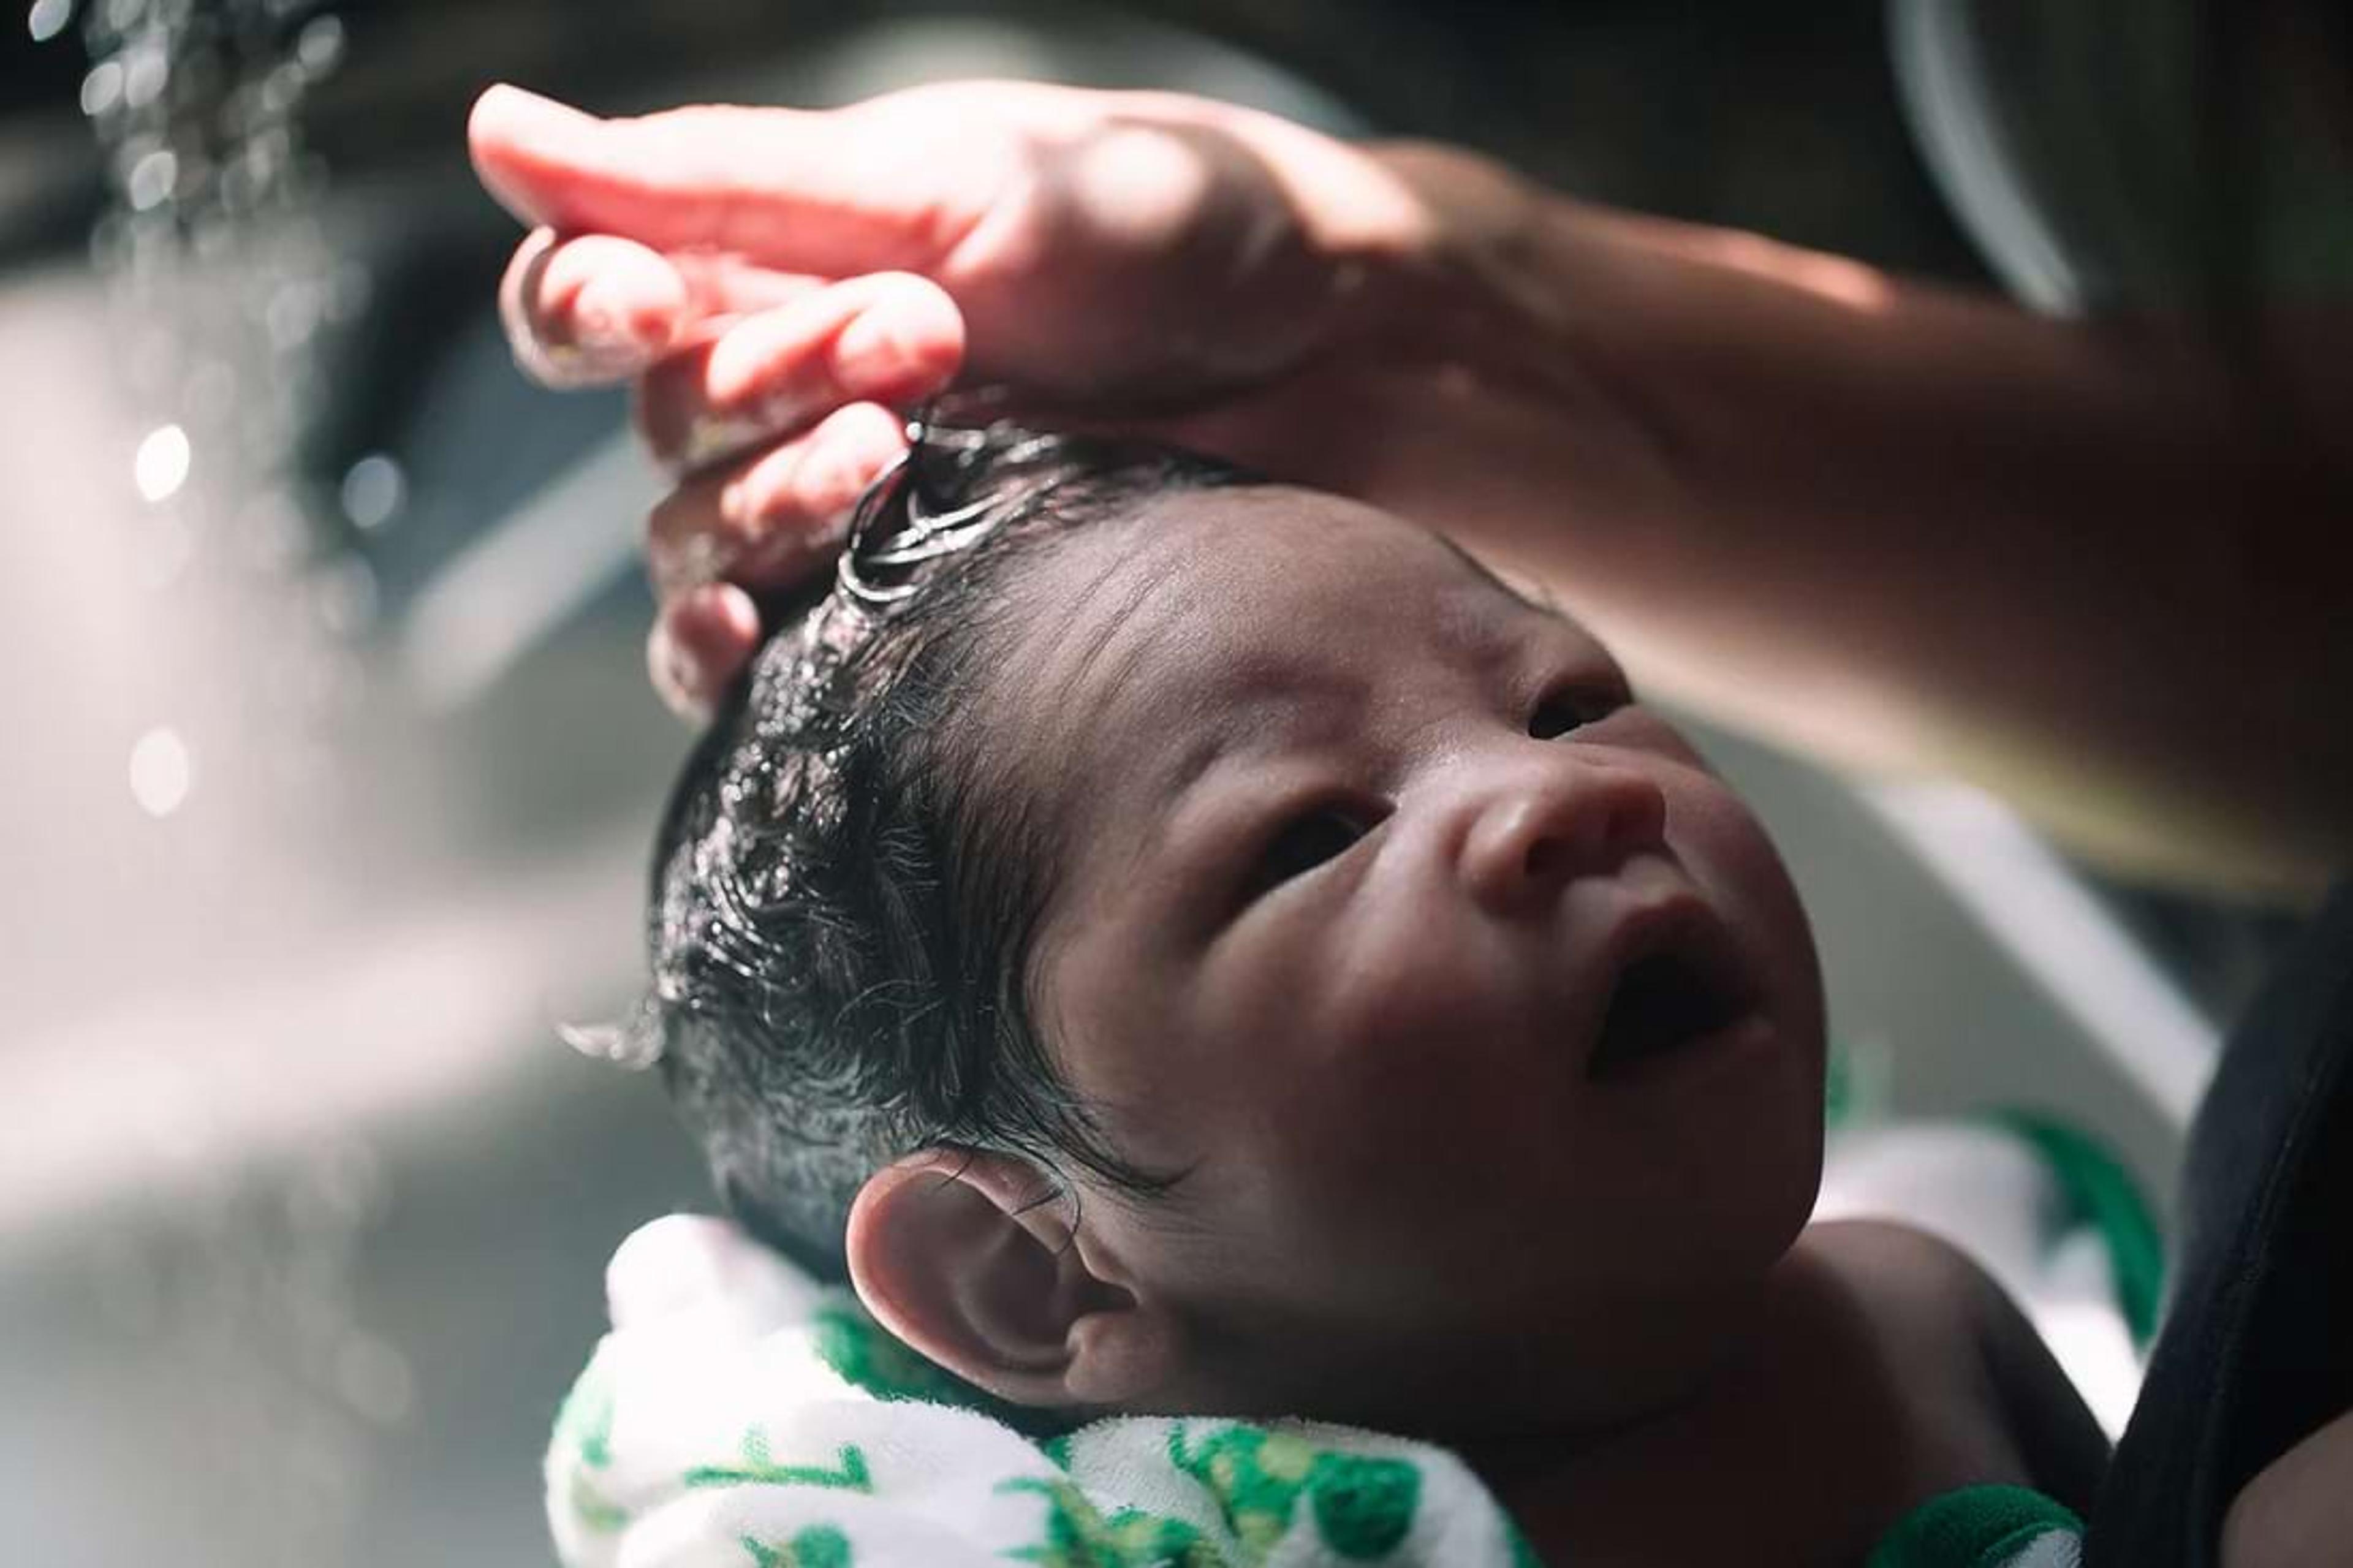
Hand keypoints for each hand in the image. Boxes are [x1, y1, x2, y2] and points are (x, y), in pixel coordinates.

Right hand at [467, 79, 1446, 713]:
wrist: (1344, 357)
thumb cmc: (1166, 227)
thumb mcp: (945, 176)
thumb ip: (724, 179)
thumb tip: (492, 130)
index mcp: (792, 257)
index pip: (597, 298)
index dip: (586, 311)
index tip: (642, 308)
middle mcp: (803, 382)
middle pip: (663, 427)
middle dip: (763, 388)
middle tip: (917, 347)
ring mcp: (858, 505)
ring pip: (698, 544)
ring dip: (768, 506)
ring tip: (899, 458)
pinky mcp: (914, 610)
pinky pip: (762, 658)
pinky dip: (729, 654)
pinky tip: (749, 640)